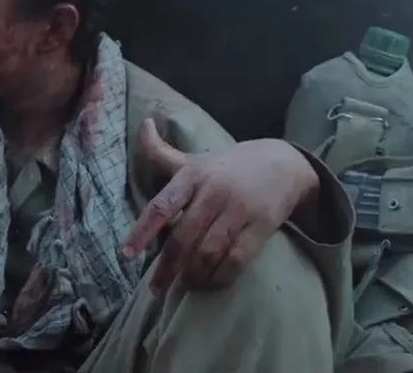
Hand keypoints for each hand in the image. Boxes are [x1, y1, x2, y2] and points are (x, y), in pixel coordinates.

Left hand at [122, 119, 318, 290]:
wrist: (286, 162)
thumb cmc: (228, 165)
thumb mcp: (195, 158)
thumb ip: (162, 152)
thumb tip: (143, 125)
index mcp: (192, 175)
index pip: (161, 205)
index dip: (142, 230)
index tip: (126, 254)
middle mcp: (213, 190)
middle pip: (184, 236)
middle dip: (167, 266)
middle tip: (156, 287)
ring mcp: (239, 208)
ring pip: (209, 250)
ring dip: (194, 273)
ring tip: (185, 284)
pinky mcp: (263, 224)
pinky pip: (238, 258)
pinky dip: (221, 275)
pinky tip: (212, 282)